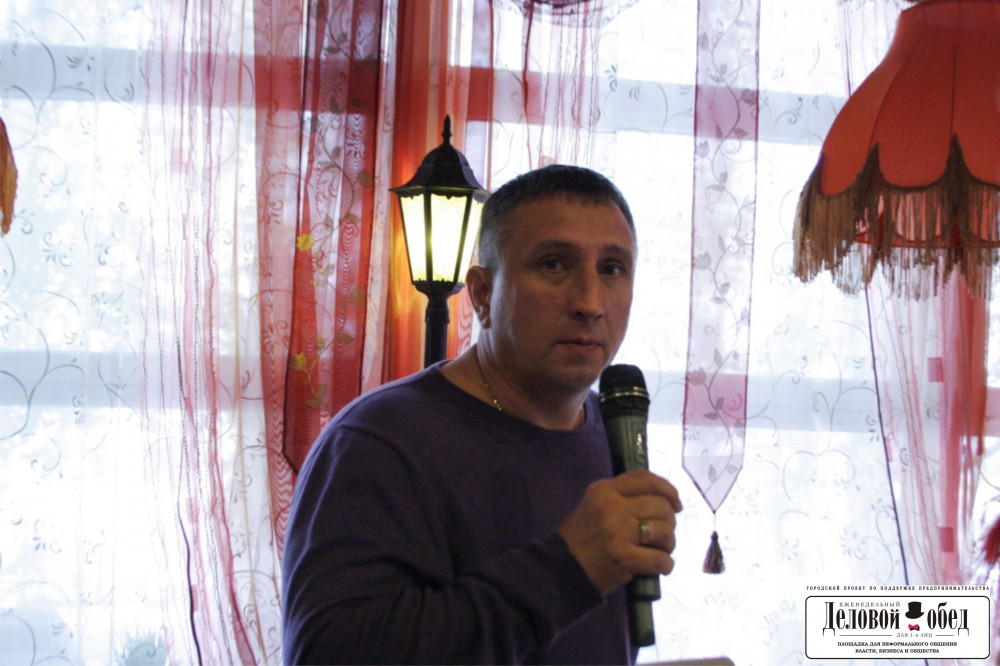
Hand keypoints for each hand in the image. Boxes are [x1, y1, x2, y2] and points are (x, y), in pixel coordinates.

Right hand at [557, 470, 681, 595]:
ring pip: (664, 531)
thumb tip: (664, 498)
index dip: (668, 489)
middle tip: (663, 533)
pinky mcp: (624, 558)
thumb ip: (623, 496)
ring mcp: (618, 533)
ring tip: (660, 550)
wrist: (563, 568)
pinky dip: (666, 564)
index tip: (676, 504)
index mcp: (604, 490)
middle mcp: (612, 507)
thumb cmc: (584, 536)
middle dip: (669, 521)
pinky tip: (659, 565)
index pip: (645, 479)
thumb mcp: (596, 504)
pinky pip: (661, 559)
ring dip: (669, 543)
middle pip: (660, 506)